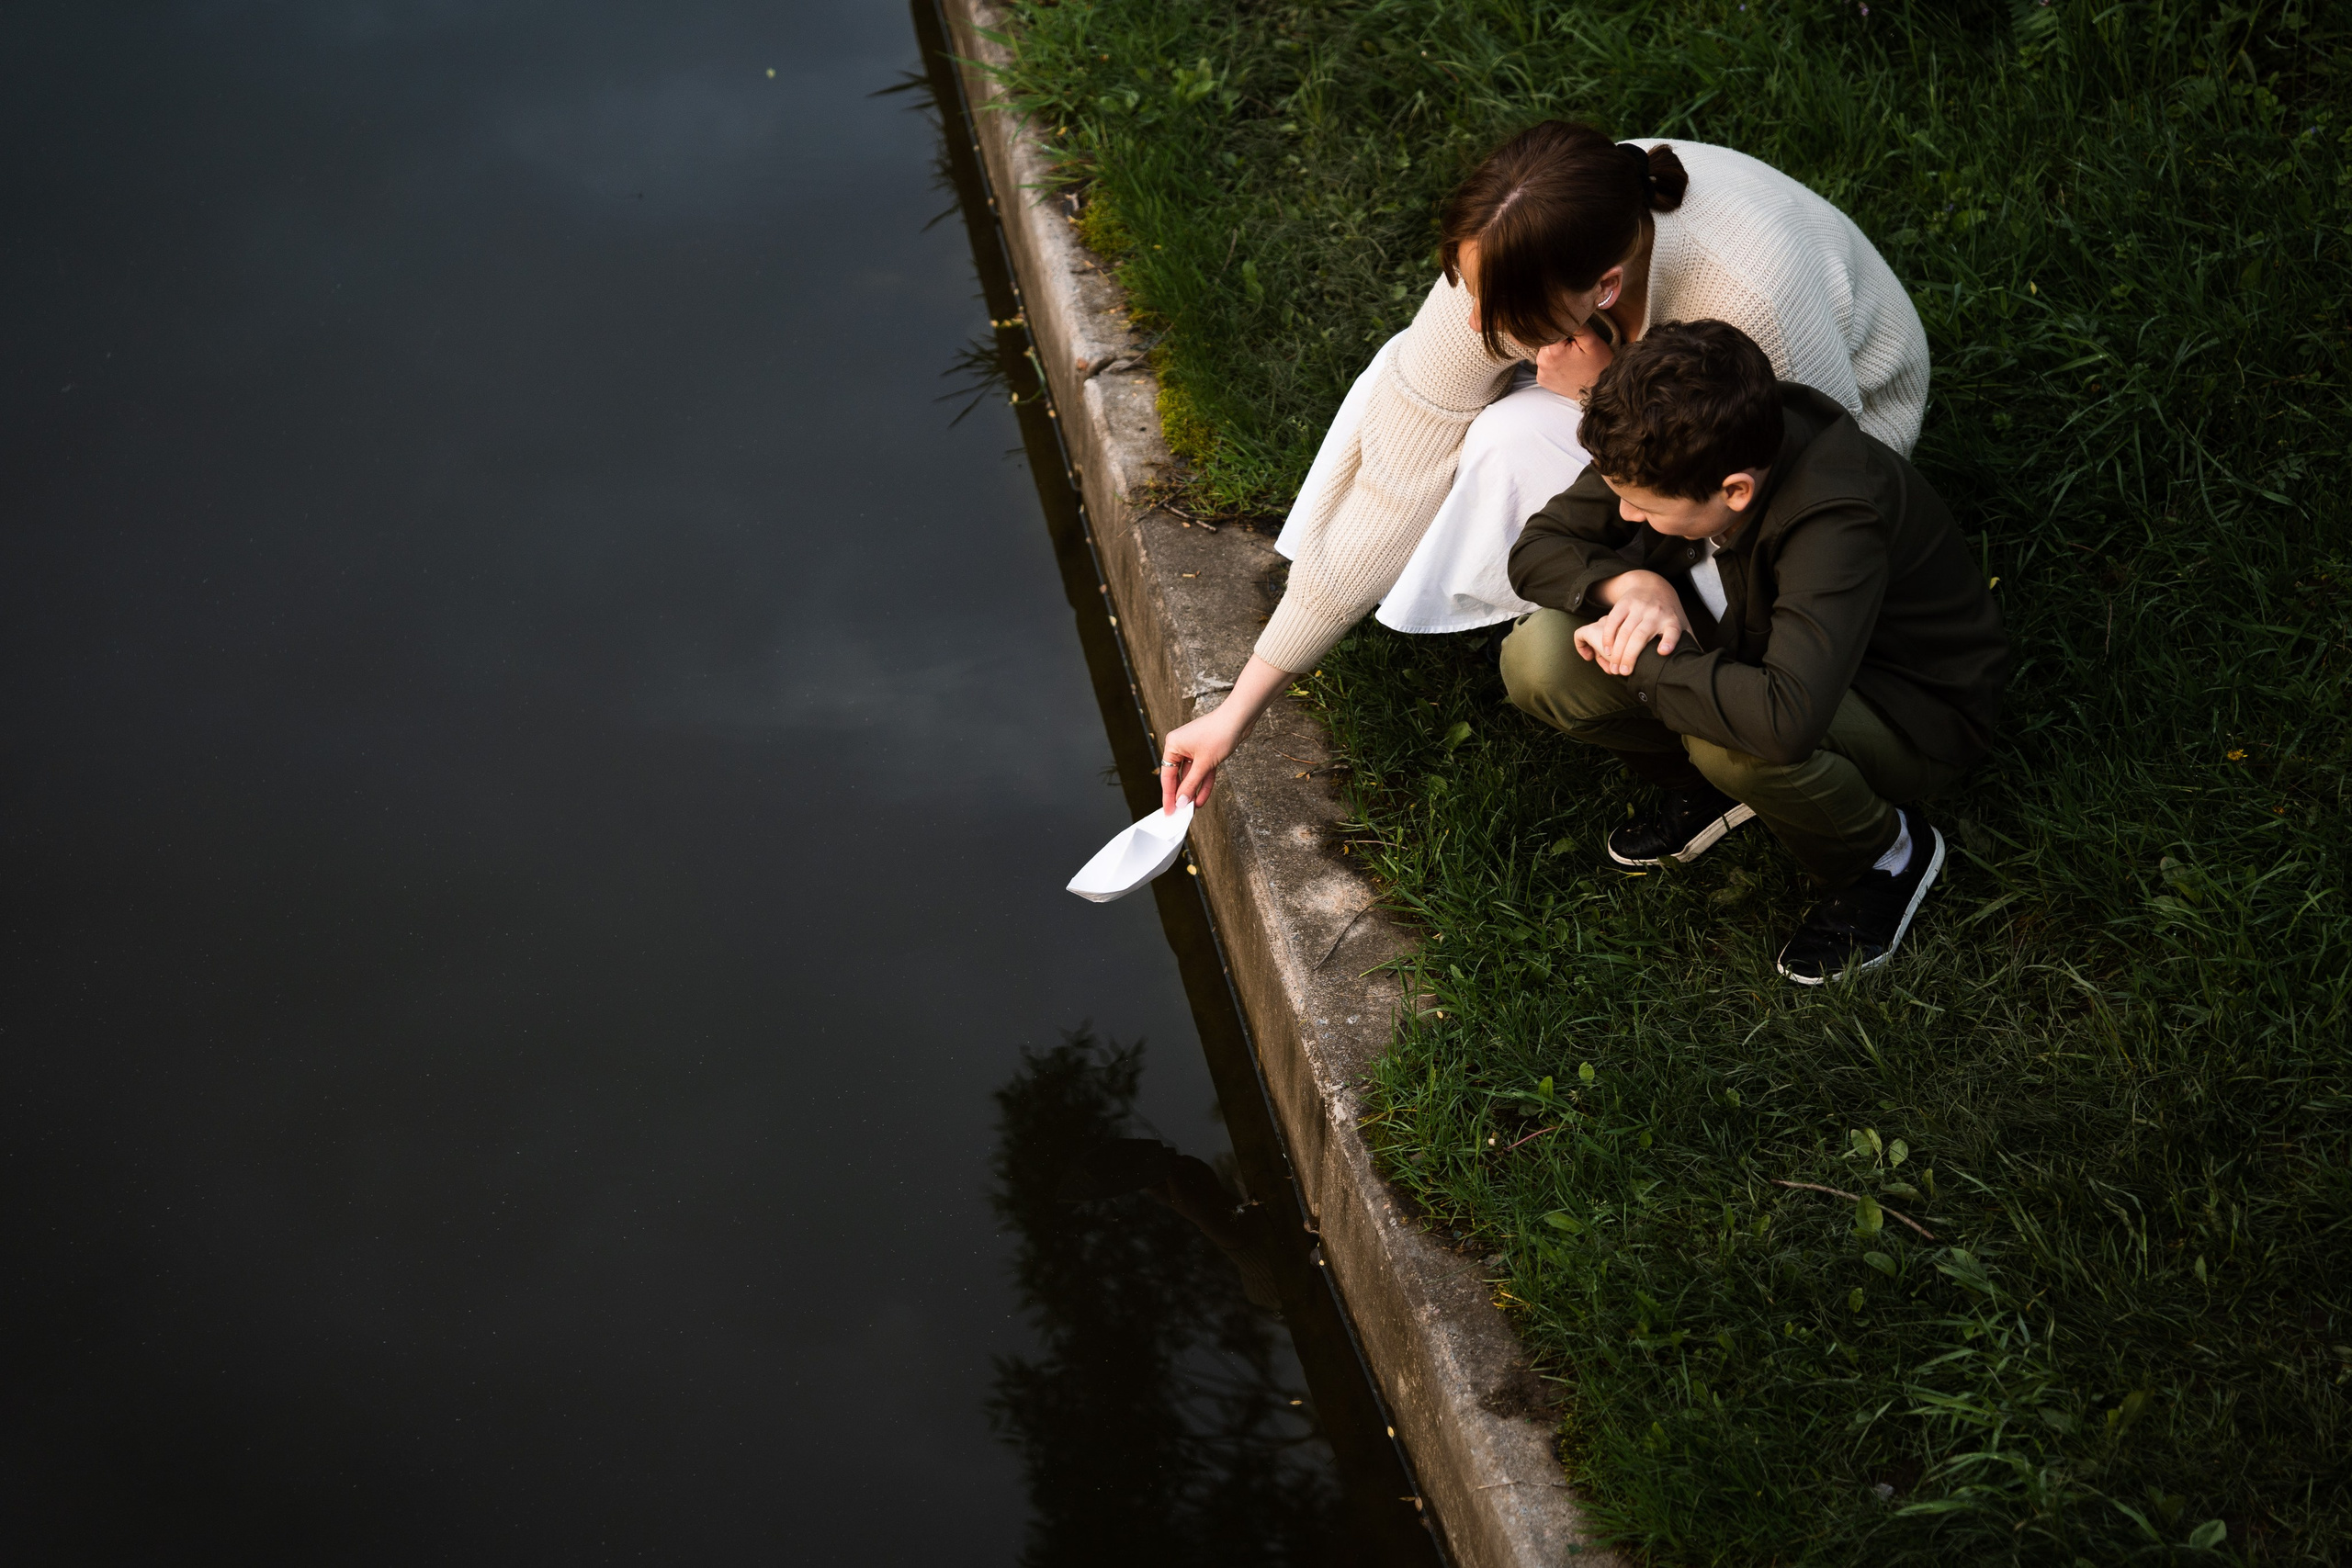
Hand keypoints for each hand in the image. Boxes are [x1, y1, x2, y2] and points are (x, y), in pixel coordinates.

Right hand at [1156, 655, 1299, 812]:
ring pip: (1192, 775)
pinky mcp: (1206, 751)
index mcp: (1173, 745)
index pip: (1167, 775)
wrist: (1239, 719)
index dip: (1168, 795)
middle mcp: (1180, 746)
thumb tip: (1181, 802)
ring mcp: (1194, 749)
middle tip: (1181, 813)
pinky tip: (1202, 798)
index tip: (1169, 811)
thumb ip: (1191, 785)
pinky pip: (1202, 771)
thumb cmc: (1219, 734)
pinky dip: (1203, 783)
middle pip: (1179, 776)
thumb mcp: (1204, 764)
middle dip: (1182, 794)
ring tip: (1193, 809)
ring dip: (1194, 791)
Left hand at [1534, 326, 1612, 400]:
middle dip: (1558, 341)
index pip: (1549, 330)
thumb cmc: (1599, 365)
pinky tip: (1566, 366)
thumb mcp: (1591, 341)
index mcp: (1552, 351)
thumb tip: (1561, 315)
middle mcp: (1541, 363)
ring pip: (1544, 352)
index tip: (1572, 336)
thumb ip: (1575, 326)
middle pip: (1546, 341)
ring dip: (1555, 352)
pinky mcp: (1543, 380)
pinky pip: (1545, 364)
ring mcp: (1541, 373)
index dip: (1561, 330)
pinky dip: (1553, 363)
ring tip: (1571, 359)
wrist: (1600, 390)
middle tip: (1574, 348)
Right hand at [1572, 570, 1687, 676]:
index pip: (1672, 631)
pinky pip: (1613, 621)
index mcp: (1671, 621)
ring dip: (1617, 651)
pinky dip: (1608, 636)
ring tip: (1615, 667)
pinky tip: (1606, 650)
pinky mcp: (1624, 604)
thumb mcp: (1681, 624)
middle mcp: (1655, 613)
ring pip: (1625, 631)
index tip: (1663, 652)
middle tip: (1624, 672)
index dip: (1669, 641)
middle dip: (1630, 655)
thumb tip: (1698, 666)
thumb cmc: (1668, 612)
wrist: (1652, 584)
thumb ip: (1689, 643)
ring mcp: (1638, 607)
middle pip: (1640, 636)